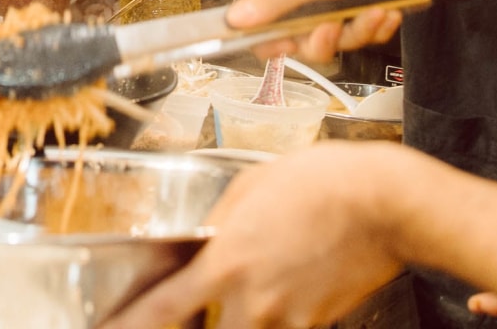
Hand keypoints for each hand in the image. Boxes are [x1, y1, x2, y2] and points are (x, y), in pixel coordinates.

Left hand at [103, 142, 414, 328]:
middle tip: (199, 311)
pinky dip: (282, 319)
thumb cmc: (321, 182)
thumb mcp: (250, 188)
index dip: (132, 322)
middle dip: (199, 328)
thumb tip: (207, 240)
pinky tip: (291, 290)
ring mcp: (289, 315)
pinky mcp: (320, 320)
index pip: (164, 306)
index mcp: (227, 259)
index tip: (114, 328)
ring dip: (238, 323)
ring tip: (250, 297)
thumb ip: (221, 224)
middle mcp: (253, 296)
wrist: (382, 202)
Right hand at [224, 0, 423, 64]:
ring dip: (358, 31)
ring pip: (339, 43)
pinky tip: (386, 10)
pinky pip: (365, 37)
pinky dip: (377, 27)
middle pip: (303, 44)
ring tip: (372, 11)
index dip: (270, 42)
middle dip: (322, 41)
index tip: (284, 46)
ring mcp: (337, 6)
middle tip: (333, 27)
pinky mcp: (364, 12)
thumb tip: (233, 19)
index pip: (261, 26)